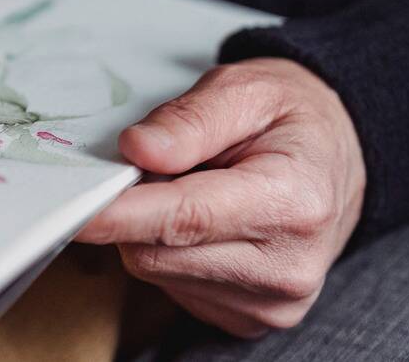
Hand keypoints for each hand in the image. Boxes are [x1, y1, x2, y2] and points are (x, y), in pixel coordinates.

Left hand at [75, 58, 365, 337]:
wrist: (337, 158)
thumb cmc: (289, 118)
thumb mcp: (245, 89)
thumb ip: (189, 119)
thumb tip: (136, 150)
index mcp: (292, 202)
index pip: (185, 218)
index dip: (120, 214)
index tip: (71, 208)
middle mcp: (286, 266)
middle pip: (157, 252)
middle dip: (133, 208)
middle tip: (154, 164)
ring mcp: (271, 303)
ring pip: (156, 271)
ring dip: (150, 230)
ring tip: (192, 188)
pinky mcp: (249, 319)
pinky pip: (172, 287)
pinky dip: (169, 252)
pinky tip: (203, 224)